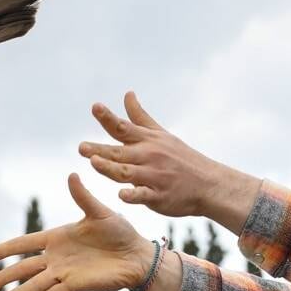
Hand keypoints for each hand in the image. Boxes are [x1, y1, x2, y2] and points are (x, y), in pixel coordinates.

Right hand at [0, 174, 153, 290]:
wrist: (136, 255)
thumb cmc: (120, 231)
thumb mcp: (100, 213)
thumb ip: (83, 197)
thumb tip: (71, 175)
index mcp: (58, 237)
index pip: (26, 243)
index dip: (7, 249)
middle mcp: (56, 257)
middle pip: (24, 268)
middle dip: (4, 276)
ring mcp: (64, 272)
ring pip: (34, 284)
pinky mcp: (75, 286)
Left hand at [78, 92, 259, 229]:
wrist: (209, 183)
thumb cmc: (182, 158)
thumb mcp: (160, 134)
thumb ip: (139, 116)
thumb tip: (127, 94)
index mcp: (147, 141)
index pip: (124, 127)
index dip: (108, 118)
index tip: (95, 107)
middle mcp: (149, 156)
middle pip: (119, 152)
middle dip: (100, 149)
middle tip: (82, 147)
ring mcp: (154, 176)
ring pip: (128, 173)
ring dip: (111, 168)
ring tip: (94, 164)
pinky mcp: (159, 196)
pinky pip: (144, 196)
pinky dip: (133, 195)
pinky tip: (121, 195)